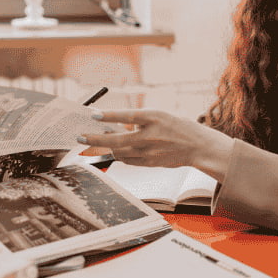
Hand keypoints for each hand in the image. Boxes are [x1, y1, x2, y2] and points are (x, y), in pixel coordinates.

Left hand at [79, 109, 233, 180]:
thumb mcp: (160, 116)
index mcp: (154, 117)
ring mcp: (149, 152)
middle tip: (80, 137)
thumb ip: (140, 120)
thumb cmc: (178, 127)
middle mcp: (150, 135)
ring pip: (119, 152)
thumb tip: (118, 124)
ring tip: (97, 140)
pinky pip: (128, 160)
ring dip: (106, 147)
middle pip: (116, 140)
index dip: (108, 116)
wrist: (198, 147)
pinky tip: (115, 149)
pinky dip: (119, 154)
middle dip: (95, 139)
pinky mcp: (150, 163)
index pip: (126, 115)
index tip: (92, 114)